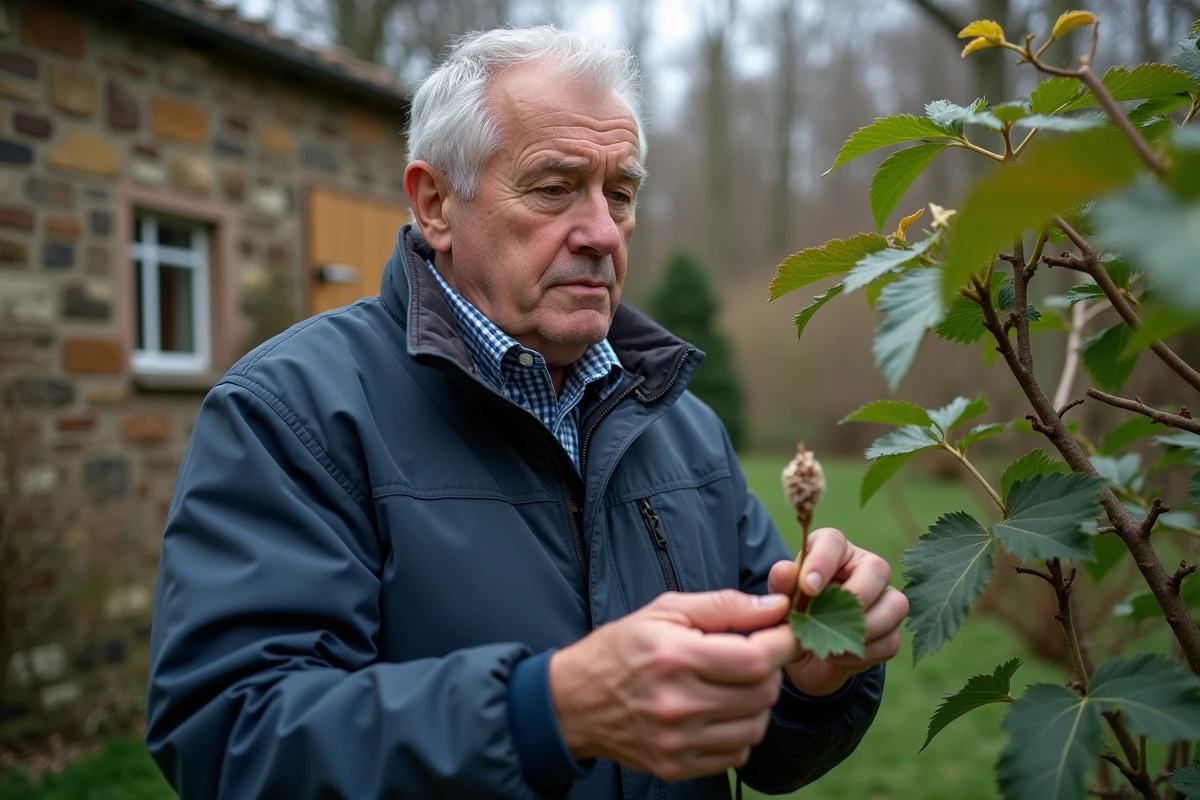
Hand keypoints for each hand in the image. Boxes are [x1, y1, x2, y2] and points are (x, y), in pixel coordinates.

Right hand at [548, 590, 802, 780]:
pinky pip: (737, 754)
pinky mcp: (676, 766)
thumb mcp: (667, 610)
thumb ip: (725, 606)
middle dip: (770, 670)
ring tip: (735, 684)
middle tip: (754, 655)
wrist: (574, 700)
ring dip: (758, 703)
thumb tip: (777, 605)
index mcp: (676, 658)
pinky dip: (739, 732)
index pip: (756, 659)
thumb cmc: (623, 647)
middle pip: (762, 694)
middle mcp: (678, 704)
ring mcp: (678, 742)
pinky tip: (720, 711)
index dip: (782, 644)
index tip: (784, 634)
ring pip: (756, 727)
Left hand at [769, 528, 908, 696]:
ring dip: (865, 627)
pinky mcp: (891, 631)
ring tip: (832, 642)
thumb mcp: (781, 600)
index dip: (823, 561)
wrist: (802, 656)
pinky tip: (840, 656)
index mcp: (832, 552)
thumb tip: (784, 570)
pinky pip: (892, 639)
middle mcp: (863, 568)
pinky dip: (866, 651)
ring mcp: (883, 598)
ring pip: (895, 604)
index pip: (834, 541)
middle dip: (856, 595)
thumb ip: (782, 584)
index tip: (808, 588)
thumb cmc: (793, 614)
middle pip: (878, 568)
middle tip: (829, 617)